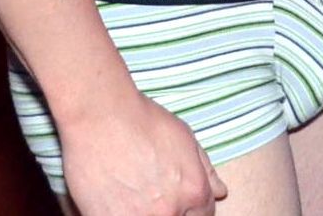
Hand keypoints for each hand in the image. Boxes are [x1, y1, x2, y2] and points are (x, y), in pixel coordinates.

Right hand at [60, 90, 227, 214]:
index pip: (204, 214)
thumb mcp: (184, 137)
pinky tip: (116, 199)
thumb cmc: (143, 121)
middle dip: (172, 210)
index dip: (193, 206)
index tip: (178, 196)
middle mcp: (170, 212)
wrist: (101, 117)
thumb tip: (221, 192)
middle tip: (154, 193)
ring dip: (145, 212)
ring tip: (134, 194)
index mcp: (193, 190)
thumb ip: (205, 169)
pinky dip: (120, 213)